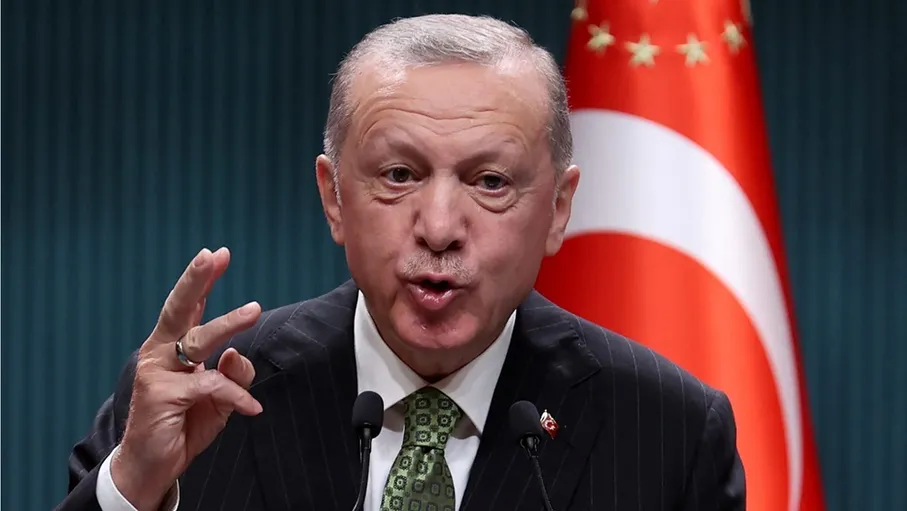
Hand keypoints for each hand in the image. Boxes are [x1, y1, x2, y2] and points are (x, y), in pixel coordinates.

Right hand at [110, 247, 263, 510]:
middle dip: (197, 280)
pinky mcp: (161, 395)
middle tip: (214, 255)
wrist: (153, 466)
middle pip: (179, 309)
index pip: (189, 308)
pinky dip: (236, 396)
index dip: (202, 281)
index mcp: (172, 348)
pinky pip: (210, 386)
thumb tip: (236, 353)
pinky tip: (253, 409)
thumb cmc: (184, 425)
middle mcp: (160, 353)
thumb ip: (232, 374)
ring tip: (255, 310)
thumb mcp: (219, 398)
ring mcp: (157, 373)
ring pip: (197, 340)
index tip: (216, 254)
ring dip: (228, 323)